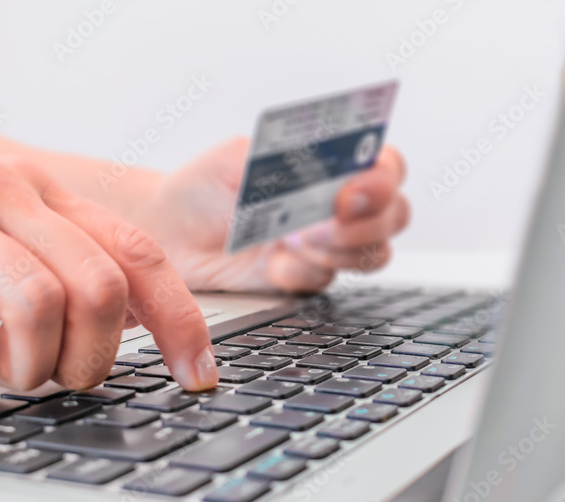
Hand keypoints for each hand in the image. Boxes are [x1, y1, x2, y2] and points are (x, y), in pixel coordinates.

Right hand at [0, 126, 217, 390]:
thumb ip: (46, 260)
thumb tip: (115, 329)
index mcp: (36, 189)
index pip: (136, 253)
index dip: (180, 320)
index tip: (198, 375)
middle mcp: (0, 190)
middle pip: (98, 288)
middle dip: (93, 359)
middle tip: (58, 379)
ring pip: (36, 305)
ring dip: (27, 367)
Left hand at [130, 137, 409, 292]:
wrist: (170, 232)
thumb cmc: (205, 186)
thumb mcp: (239, 158)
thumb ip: (284, 161)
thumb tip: (322, 172)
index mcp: (332, 163)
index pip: (387, 166)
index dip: (382, 181)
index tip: (349, 192)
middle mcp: (339, 203)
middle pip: (394, 215)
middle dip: (365, 223)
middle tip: (319, 225)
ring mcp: (326, 243)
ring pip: (373, 254)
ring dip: (337, 249)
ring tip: (291, 240)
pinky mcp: (305, 276)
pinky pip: (327, 280)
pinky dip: (302, 271)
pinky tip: (272, 263)